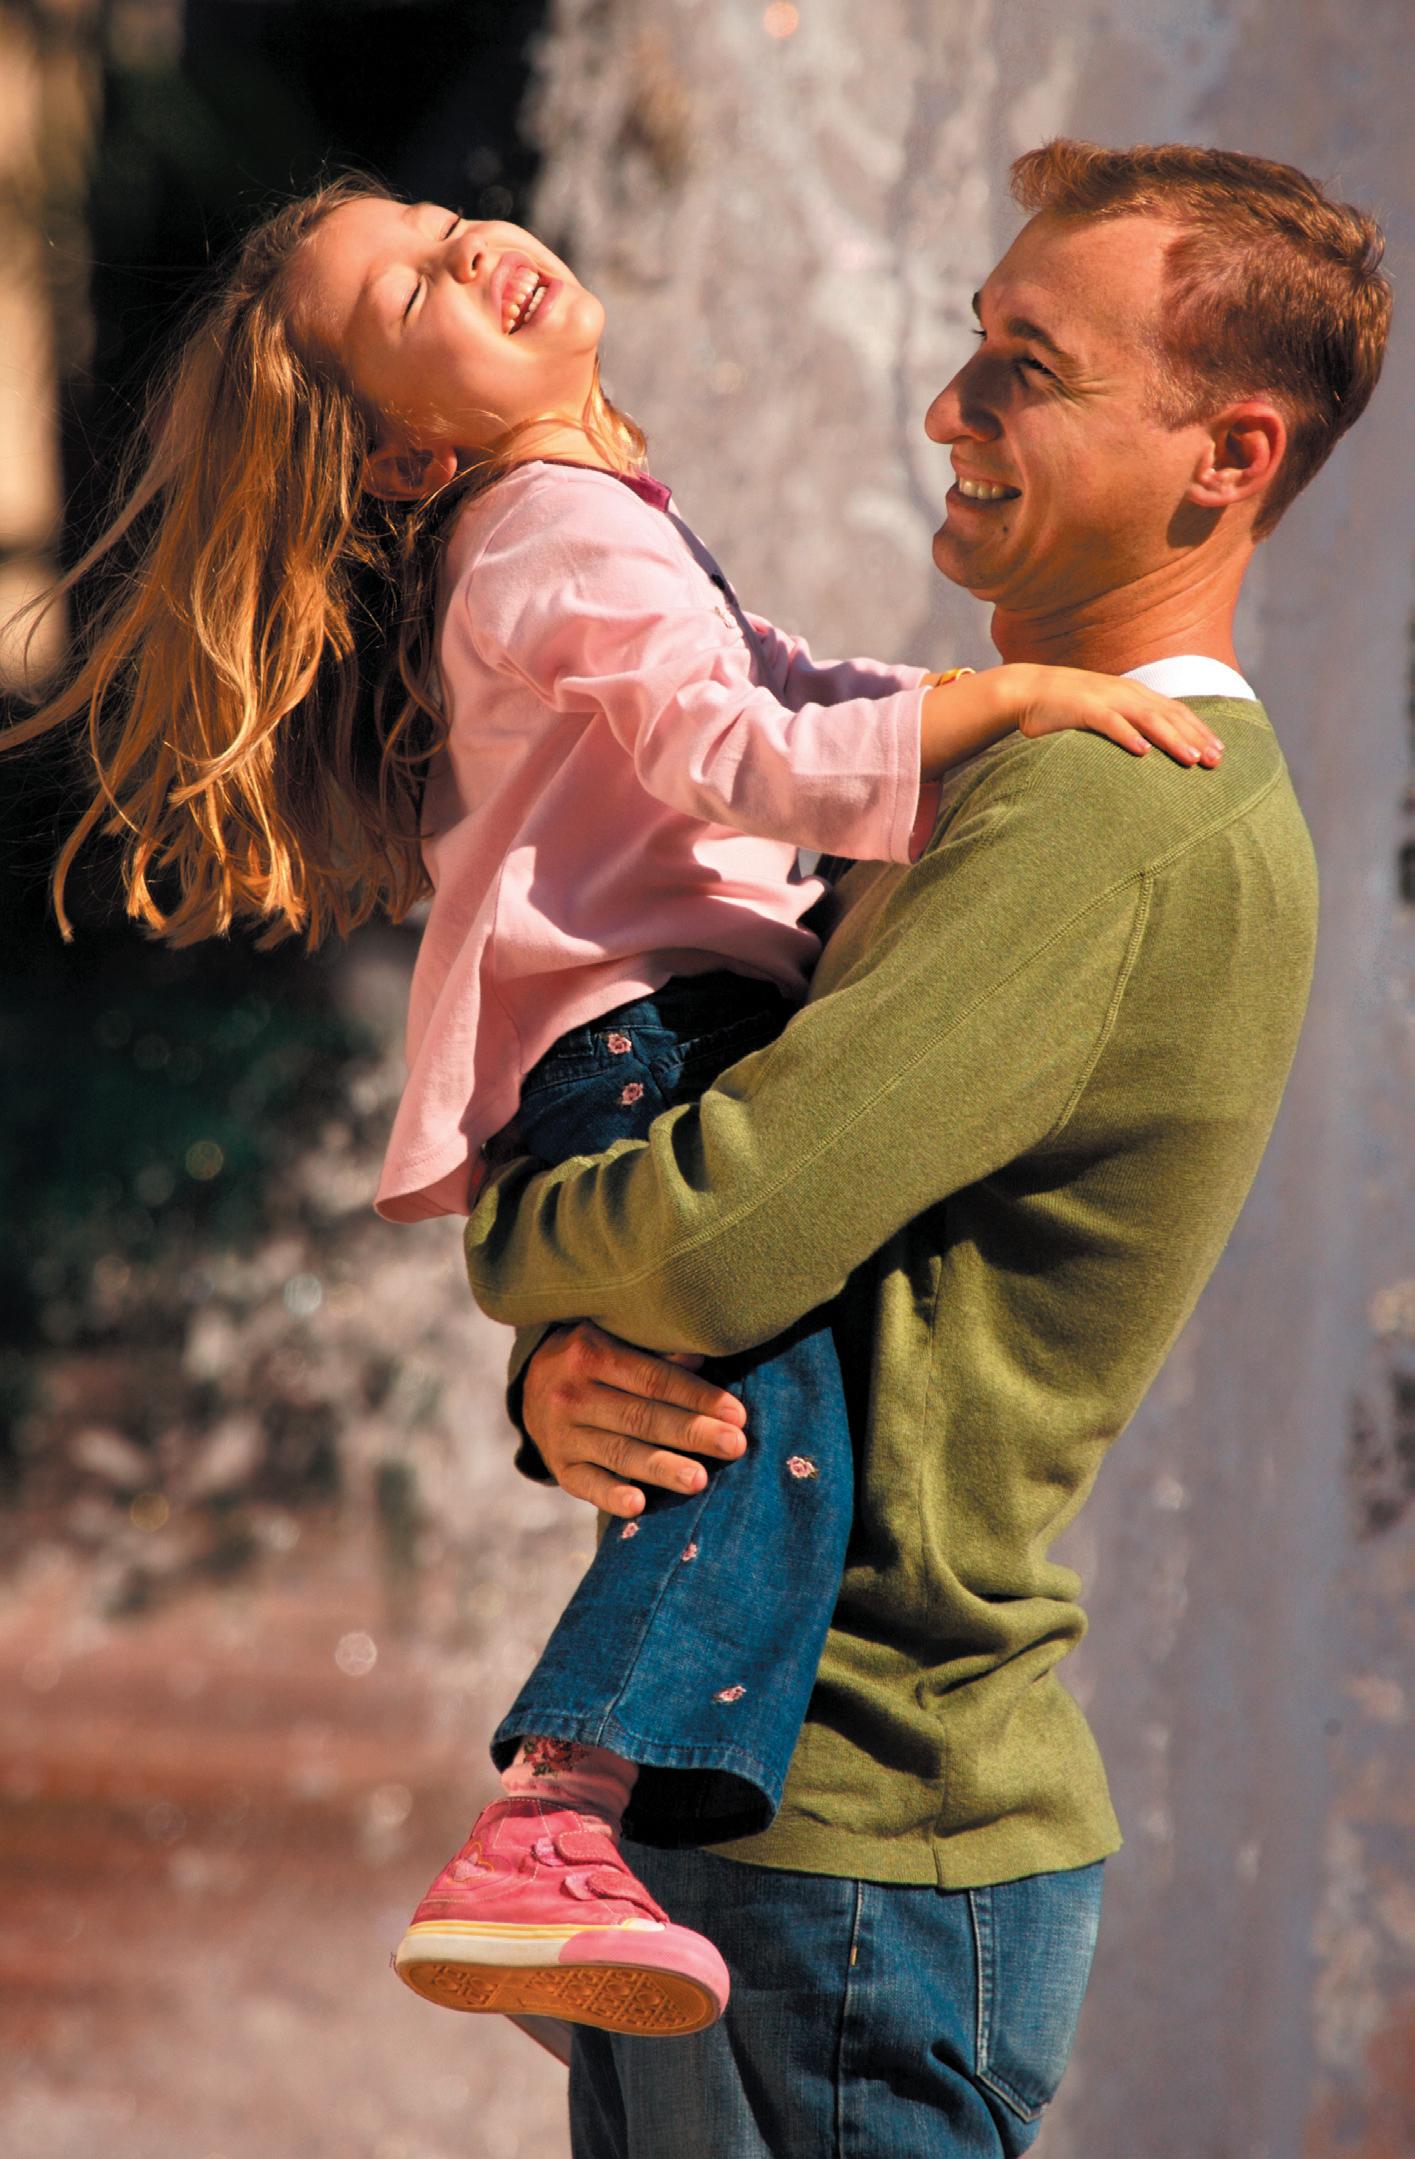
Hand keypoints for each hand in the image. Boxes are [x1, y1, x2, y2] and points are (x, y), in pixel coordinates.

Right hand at [522, 1322, 747, 1517]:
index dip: (697, 1397)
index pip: (654, 1379)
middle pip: (641, 1417)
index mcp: (591, 1352)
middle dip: (692, 1432)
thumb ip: (657, 1353)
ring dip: (661, 1468)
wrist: (533, 1384)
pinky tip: (637, 1505)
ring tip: (699, 1480)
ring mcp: (562, 1433)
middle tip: (735, 1446)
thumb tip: (702, 1358)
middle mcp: (572, 1393)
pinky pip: (585, 1484)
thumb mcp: (616, 1342)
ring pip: (619, 1452)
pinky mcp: (559, 1465)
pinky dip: (610, 1495)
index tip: (737, 1414)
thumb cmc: (595, 1360)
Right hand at [1008, 664, 1223, 764]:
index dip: (1200, 730)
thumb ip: (1130, 722)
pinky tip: (1142, 751)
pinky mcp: (1083, 709)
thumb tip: (1152, 746)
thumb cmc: (1067, 707)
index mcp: (1134, 694)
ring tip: (1191, 759)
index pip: (1176, 712)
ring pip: (1148, 719)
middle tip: (1216, 760)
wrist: (1028, 689)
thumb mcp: (1106, 710)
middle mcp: (1126, 694)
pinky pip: (1110, 723)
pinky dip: (1127, 735)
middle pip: (1170, 716)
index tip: (1220, 752)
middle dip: (1196, 737)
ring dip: (1171, 739)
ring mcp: (1106, 699)